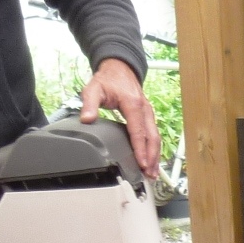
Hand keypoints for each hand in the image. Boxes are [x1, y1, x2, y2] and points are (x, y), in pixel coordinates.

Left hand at [79, 57, 161, 178]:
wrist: (119, 68)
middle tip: (149, 174)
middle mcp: (145, 109)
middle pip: (152, 137)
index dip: (140, 149)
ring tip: (152, 173)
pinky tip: (152, 160)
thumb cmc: (108, 79)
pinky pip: (154, 134)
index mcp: (133, 104)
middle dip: (152, 157)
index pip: (138, 131)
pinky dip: (154, 149)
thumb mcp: (94, 89)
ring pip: (156, 137)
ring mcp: (148, 113)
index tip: (142, 163)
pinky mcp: (148, 116)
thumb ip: (89, 104)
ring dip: (155, 156)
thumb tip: (87, 119)